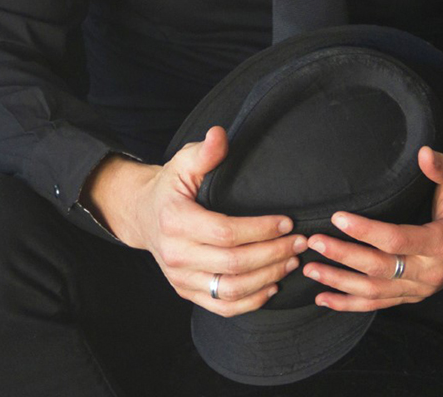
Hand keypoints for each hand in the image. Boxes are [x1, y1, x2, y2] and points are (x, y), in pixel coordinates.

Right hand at [82, 126, 306, 315]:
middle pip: (233, 264)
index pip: (225, 232)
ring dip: (267, 278)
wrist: (143, 215)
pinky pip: (222, 307)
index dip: (259, 230)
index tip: (287, 222)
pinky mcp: (186, 292)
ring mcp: (180, 278)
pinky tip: (272, 286)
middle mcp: (175, 254)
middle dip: (272, 254)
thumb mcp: (183, 162)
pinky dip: (251, 301)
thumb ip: (204, 152)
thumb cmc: (170, 186)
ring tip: (291, 261)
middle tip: (299, 242)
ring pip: (230, 290)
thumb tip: (219, 134)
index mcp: (175, 221)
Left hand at [302, 146, 442, 311]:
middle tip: (314, 241)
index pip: (397, 239)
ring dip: (340, 282)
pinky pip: (378, 304)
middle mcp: (431, 271)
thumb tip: (423, 153)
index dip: (366, 230)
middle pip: (379, 268)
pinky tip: (324, 299)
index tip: (338, 217)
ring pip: (374, 291)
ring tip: (310, 268)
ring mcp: (421, 288)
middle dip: (343, 256)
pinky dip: (349, 304)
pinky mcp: (412, 295)